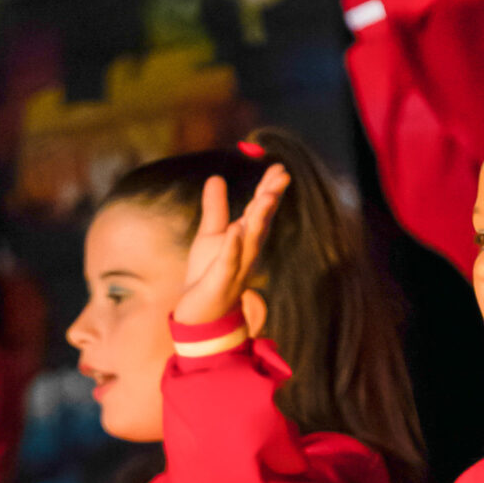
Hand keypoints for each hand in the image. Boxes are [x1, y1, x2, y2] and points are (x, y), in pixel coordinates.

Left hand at [175, 164, 291, 326]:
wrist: (201, 314)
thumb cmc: (207, 274)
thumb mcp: (210, 235)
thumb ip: (215, 208)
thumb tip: (216, 178)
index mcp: (245, 238)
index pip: (259, 210)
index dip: (269, 189)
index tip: (280, 168)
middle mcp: (247, 251)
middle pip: (261, 222)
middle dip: (271, 200)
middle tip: (282, 177)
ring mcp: (237, 267)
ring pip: (251, 241)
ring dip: (259, 219)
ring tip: (265, 197)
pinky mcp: (221, 281)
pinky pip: (229, 262)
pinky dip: (233, 246)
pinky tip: (234, 230)